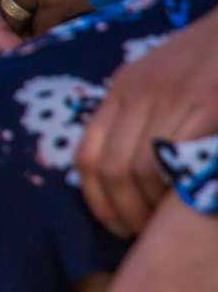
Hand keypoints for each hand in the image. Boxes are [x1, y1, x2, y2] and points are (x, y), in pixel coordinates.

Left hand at [77, 11, 217, 236]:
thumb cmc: (207, 58)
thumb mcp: (160, 78)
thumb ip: (139, 115)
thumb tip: (124, 173)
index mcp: (122, 88)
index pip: (87, 155)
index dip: (96, 199)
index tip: (112, 224)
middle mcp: (139, 93)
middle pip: (112, 169)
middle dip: (124, 211)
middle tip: (142, 233)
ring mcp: (173, 98)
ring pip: (144, 170)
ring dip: (152, 207)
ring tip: (164, 224)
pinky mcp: (207, 104)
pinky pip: (180, 159)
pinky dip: (180, 188)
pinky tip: (188, 200)